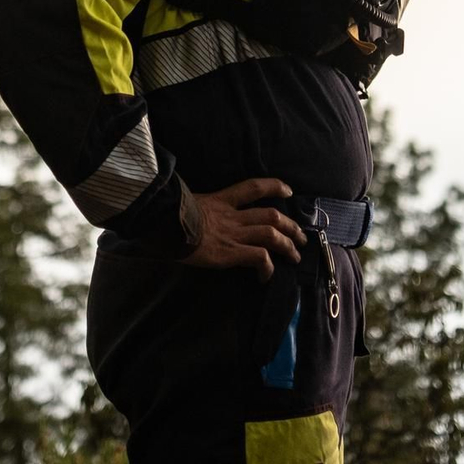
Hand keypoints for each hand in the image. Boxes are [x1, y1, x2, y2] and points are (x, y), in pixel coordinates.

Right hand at [179, 178, 306, 281]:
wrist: (163, 226)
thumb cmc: (167, 216)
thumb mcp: (185, 203)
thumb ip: (197, 206)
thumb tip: (193, 211)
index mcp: (221, 200)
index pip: (253, 187)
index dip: (274, 186)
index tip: (288, 191)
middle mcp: (232, 216)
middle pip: (271, 215)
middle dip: (290, 226)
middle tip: (301, 237)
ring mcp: (234, 234)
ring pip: (271, 235)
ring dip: (288, 246)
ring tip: (295, 257)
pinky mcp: (231, 252)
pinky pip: (259, 258)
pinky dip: (267, 267)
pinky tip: (266, 276)